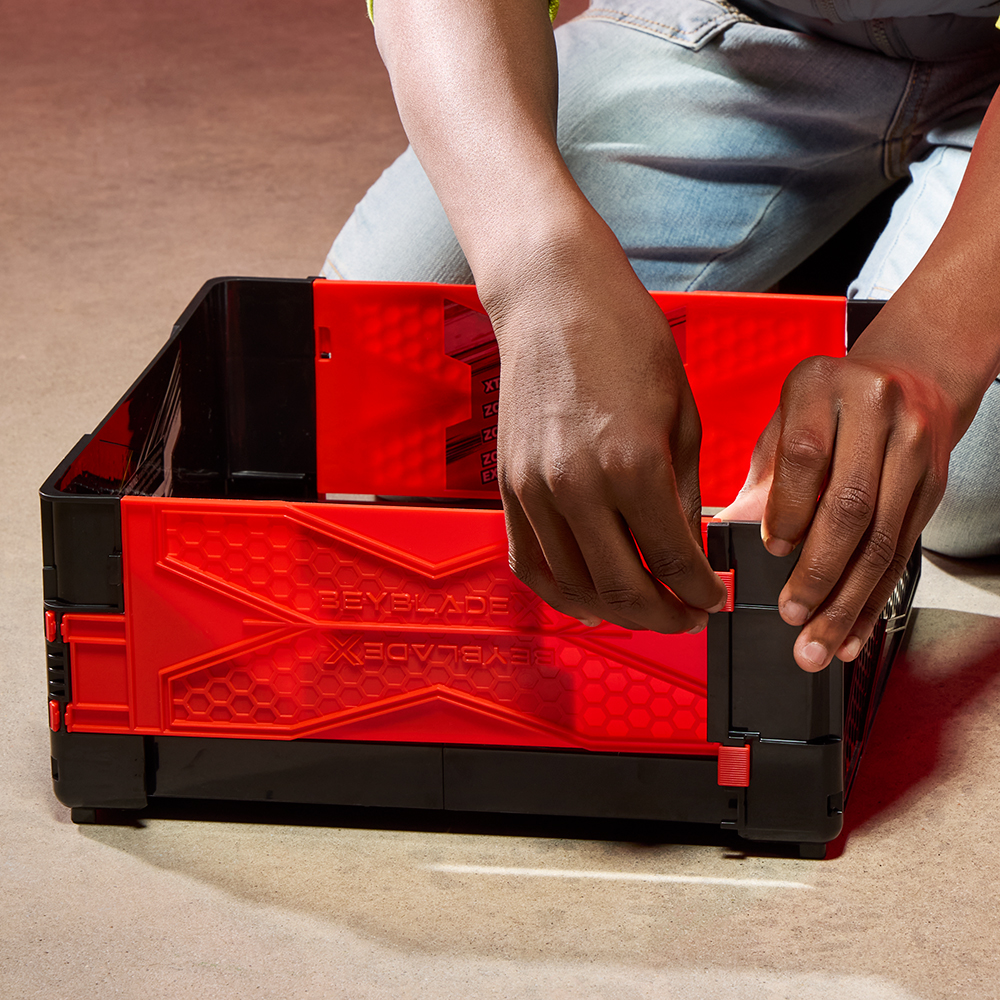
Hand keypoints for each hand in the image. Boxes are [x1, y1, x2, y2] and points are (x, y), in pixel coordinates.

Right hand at [483, 234, 727, 632]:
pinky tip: (587, 602)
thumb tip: (690, 550)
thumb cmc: (625, 340)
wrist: (555, 298)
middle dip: (664, 616)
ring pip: (574, 587)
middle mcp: (578, 487)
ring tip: (644, 610)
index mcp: (634, 465)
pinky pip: (529, 563)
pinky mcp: (509, 486)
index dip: (702, 594)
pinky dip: (559, 593)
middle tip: (687, 617)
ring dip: (615, 612)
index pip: (674, 562)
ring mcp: (535, 490)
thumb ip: (685, 493)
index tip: (715, 600)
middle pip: (622, 590)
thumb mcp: (682, 414)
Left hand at [718, 347, 960, 670]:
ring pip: (882, 538)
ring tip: (819, 643)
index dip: (789, 511)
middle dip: (819, 572)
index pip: (808, 457)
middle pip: (850, 506)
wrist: (908, 376)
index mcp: (821, 386)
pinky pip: (903, 551)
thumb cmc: (826, 407)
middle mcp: (875, 410)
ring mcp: (913, 445)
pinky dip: (874, 598)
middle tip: (792, 615)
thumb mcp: (783, 425)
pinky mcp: (934, 483)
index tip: (771, 550)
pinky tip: (853, 630)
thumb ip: (761, 478)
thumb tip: (725, 539)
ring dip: (848, 601)